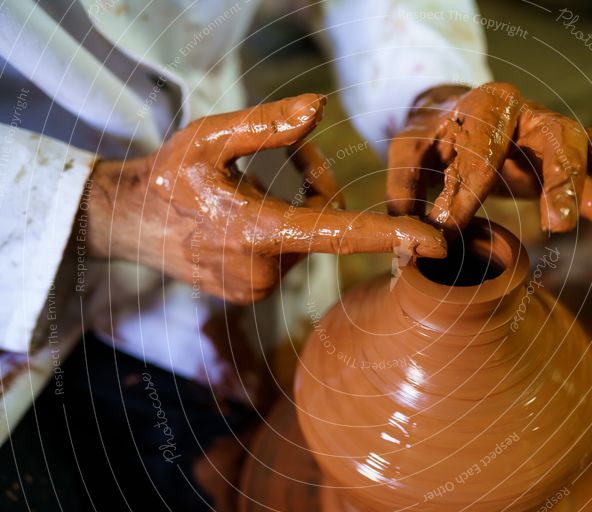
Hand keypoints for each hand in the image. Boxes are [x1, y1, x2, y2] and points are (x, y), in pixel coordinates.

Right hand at [85, 94, 445, 302]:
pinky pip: (290, 256)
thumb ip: (266, 125)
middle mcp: (264, 270)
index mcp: (257, 232)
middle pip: (324, 225)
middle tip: (288, 159)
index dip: (391, 235)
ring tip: (250, 189)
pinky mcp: (254, 294)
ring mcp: (258, 289)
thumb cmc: (168, 177)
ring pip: (308, 241)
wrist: (129, 225)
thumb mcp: (208, 138)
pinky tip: (245, 217)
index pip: (338, 233)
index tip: (435, 242)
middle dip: (316, 190)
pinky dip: (285, 230)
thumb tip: (319, 109)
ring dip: (298, 210)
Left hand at [387, 83, 591, 248]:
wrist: (456, 119)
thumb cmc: (433, 138)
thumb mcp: (409, 154)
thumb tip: (417, 242)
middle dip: (559, 183)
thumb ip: (406, 191)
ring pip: (585, 156)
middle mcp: (530, 112)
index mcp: (487, 104)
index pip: (482, 151)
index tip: (449, 228)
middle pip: (555, 141)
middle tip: (556, 225)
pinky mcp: (568, 156)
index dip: (465, 192)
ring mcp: (553, 132)